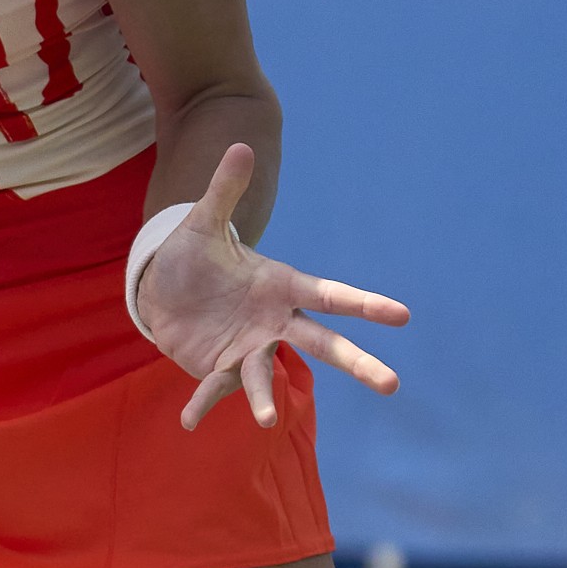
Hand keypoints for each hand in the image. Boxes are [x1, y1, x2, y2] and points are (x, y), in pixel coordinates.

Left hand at [136, 141, 409, 431]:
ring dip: (264, 397)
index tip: (402, 316)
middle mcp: (274, 322)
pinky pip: (214, 389)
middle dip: (357, 363)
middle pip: (322, 344)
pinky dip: (202, 405)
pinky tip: (186, 422)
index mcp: (281, 286)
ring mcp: (249, 348)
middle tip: (392, 384)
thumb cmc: (192, 255)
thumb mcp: (202, 222)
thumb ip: (224, 191)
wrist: (163, 289)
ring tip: (264, 420)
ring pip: (266, 375)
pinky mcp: (219, 367)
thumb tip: (240, 145)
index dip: (365, 305)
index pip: (330, 295)